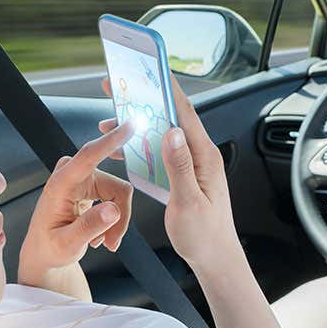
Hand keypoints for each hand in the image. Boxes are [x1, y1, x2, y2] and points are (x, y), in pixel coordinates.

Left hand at [19, 120, 135, 277]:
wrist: (44, 251)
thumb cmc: (49, 247)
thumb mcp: (66, 244)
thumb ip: (88, 226)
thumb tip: (113, 210)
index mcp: (61, 183)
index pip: (89, 155)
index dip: (111, 140)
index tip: (130, 125)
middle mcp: (73, 174)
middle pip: (116, 187)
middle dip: (120, 216)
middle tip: (113, 242)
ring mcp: (83, 178)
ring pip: (120, 194)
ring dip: (117, 221)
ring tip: (105, 242)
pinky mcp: (92, 183)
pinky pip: (117, 196)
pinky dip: (114, 218)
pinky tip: (102, 234)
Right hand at [100, 74, 240, 274]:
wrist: (215, 258)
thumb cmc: (205, 236)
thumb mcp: (188, 202)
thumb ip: (180, 167)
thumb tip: (171, 132)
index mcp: (204, 157)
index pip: (184, 112)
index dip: (164, 88)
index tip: (146, 69)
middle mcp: (200, 155)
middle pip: (171, 116)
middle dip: (144, 98)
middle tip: (118, 85)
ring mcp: (192, 164)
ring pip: (163, 132)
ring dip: (139, 123)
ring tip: (112, 117)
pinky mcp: (184, 174)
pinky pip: (161, 151)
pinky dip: (142, 143)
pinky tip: (125, 145)